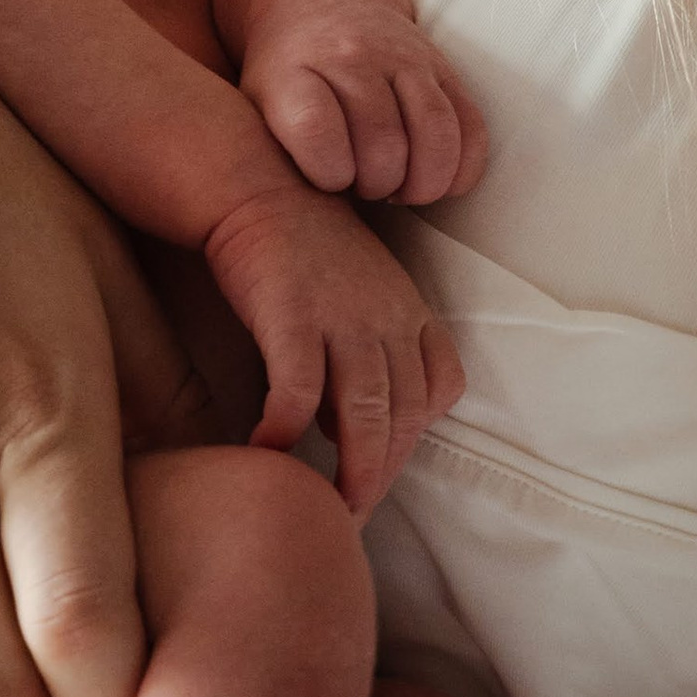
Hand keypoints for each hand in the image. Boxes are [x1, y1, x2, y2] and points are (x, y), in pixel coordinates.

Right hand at [199, 187, 462, 519]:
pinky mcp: (292, 315)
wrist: (255, 184)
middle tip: (354, 512)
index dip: (416, 433)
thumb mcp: (357, 295)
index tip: (383, 463)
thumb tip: (343, 428)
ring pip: (366, 413)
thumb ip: (363, 357)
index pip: (441, 387)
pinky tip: (267, 451)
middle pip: (405, 414)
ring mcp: (343, 315)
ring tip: (328, 504)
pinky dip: (287, 430)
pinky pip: (299, 391)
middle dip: (383, 472)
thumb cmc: (300, 248)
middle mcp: (388, 315)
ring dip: (353, 469)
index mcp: (410, 310)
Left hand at [242, 0, 488, 206]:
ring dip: (424, 182)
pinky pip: (471, 125)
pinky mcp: (443, 67)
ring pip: (435, 132)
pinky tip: (437, 180)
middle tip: (366, 188)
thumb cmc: (285, 74)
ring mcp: (403, 58)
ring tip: (402, 191)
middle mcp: (352, 57)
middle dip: (377, 185)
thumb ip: (266, 150)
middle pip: (383, 141)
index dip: (329, 173)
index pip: (316, 131)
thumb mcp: (252, 102)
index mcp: (294, 70)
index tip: (330, 180)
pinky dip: (461, 168)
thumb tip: (295, 221)